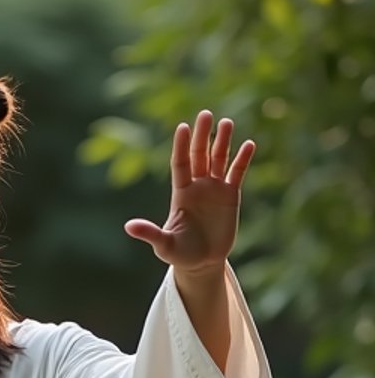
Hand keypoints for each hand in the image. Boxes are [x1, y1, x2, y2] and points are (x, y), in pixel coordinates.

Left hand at [124, 110, 255, 272]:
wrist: (202, 263)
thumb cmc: (180, 253)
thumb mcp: (164, 244)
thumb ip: (150, 233)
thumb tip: (128, 226)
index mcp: (181, 193)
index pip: (180, 163)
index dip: (181, 146)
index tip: (183, 127)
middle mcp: (197, 186)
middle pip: (199, 155)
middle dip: (202, 136)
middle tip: (206, 114)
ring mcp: (214, 189)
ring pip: (219, 159)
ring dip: (223, 141)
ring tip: (227, 122)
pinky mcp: (231, 196)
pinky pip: (237, 173)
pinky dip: (243, 159)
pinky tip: (249, 144)